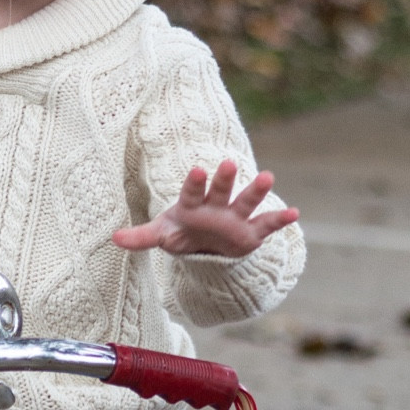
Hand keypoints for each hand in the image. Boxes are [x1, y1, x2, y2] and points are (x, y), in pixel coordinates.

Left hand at [112, 161, 298, 258]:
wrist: (207, 246)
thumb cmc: (183, 232)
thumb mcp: (163, 235)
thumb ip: (142, 237)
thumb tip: (114, 239)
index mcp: (193, 205)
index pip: (192, 192)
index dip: (194, 183)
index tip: (197, 170)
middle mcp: (217, 206)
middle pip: (221, 190)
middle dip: (225, 179)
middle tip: (229, 163)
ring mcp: (235, 217)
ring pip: (246, 201)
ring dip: (257, 190)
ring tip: (268, 177)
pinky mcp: (251, 231)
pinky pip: (266, 224)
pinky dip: (280, 219)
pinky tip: (295, 213)